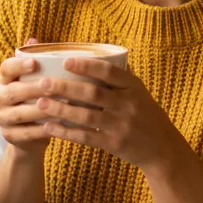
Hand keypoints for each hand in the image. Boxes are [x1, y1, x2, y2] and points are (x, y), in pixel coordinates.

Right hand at [0, 37, 51, 154]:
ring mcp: (2, 118)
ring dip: (39, 110)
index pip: (6, 68)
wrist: (29, 136)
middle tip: (53, 86)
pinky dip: (40, 130)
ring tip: (59, 107)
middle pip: (12, 91)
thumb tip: (34, 38)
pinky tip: (56, 126)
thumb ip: (37, 63)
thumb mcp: (36, 82)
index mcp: (5, 80)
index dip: (18, 65)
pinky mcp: (9, 135)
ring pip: (19, 113)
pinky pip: (25, 133)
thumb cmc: (36, 101)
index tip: (34, 63)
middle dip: (33, 89)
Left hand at [34, 56, 181, 171]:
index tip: (66, 61)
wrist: (162, 149)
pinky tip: (48, 127)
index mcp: (134, 88)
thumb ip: (122, 77)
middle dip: (65, 87)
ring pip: (85, 116)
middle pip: (92, 94)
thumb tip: (102, 54)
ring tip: (40, 103)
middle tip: (43, 83)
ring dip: (60, 109)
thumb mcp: (140, 93)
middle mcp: (128, 105)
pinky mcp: (113, 144)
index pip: (109, 72)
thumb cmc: (146, 115)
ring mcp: (120, 126)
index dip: (87, 66)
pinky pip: (85, 137)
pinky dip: (65, 132)